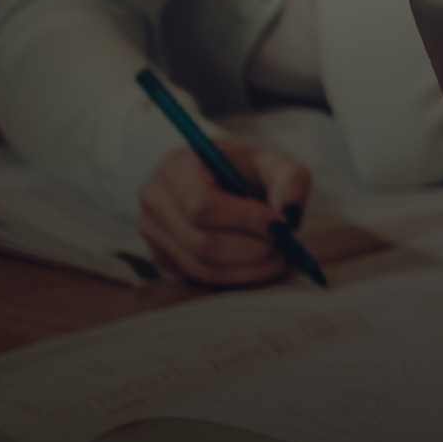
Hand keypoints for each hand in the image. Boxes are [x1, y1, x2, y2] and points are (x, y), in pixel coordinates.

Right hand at [137, 143, 316, 287]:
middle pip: (200, 241)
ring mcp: (153, 233)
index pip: (201, 204)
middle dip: (251, 249)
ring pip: (200, 266)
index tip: (280, 224)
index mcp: (175, 167)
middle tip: (284, 245)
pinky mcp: (163, 257)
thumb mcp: (271, 162)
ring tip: (277, 256)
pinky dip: (236, 276)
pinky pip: (200, 278)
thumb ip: (289, 179)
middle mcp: (155, 200)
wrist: (221, 180)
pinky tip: (258, 264)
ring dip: (248, 268)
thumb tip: (288, 214)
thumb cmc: (244, 170)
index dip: (244, 219)